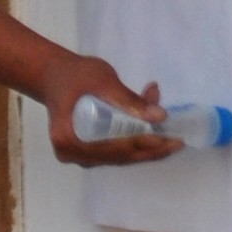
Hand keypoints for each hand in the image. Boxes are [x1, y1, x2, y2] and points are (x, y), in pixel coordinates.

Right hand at [40, 49, 175, 167]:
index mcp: (69, 138)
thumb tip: (160, 116)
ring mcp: (78, 156)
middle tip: (178, 140)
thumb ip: (130, 100)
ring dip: (145, 142)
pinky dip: (134, 140)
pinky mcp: (85, 153)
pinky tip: (148, 126)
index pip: (117, 148)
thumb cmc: (75, 74)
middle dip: (152, 147)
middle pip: (121, 157)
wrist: (53, 75)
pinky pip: (115, 152)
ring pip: (120, 156)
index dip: (147, 144)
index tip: (173, 140)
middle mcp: (72, 154)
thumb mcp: (103, 80)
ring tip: (165, 126)